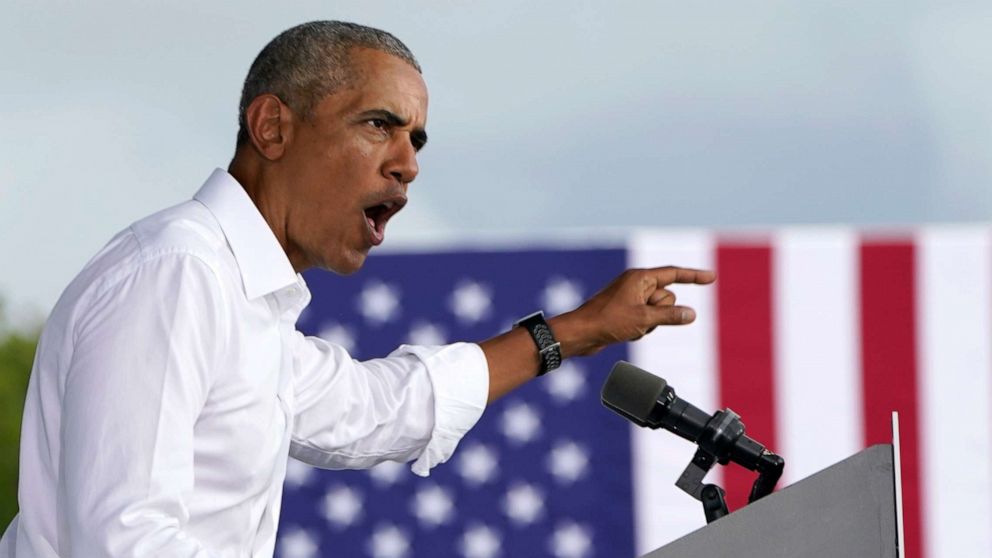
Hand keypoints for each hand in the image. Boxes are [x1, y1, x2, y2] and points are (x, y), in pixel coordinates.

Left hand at [552, 266, 716, 356]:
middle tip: (639, 318)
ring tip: (630, 326)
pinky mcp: (627, 312)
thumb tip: (691, 314)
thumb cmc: (607, 321)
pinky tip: (626, 332)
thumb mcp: (644, 319)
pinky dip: (642, 329)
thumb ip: (671, 315)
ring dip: (651, 324)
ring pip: (659, 312)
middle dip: (661, 312)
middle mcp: (637, 285)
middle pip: (667, 298)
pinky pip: (648, 321)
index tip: (712, 277)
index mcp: (640, 278)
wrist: (581, 333)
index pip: (674, 274)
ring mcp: (632, 298)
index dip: (694, 276)